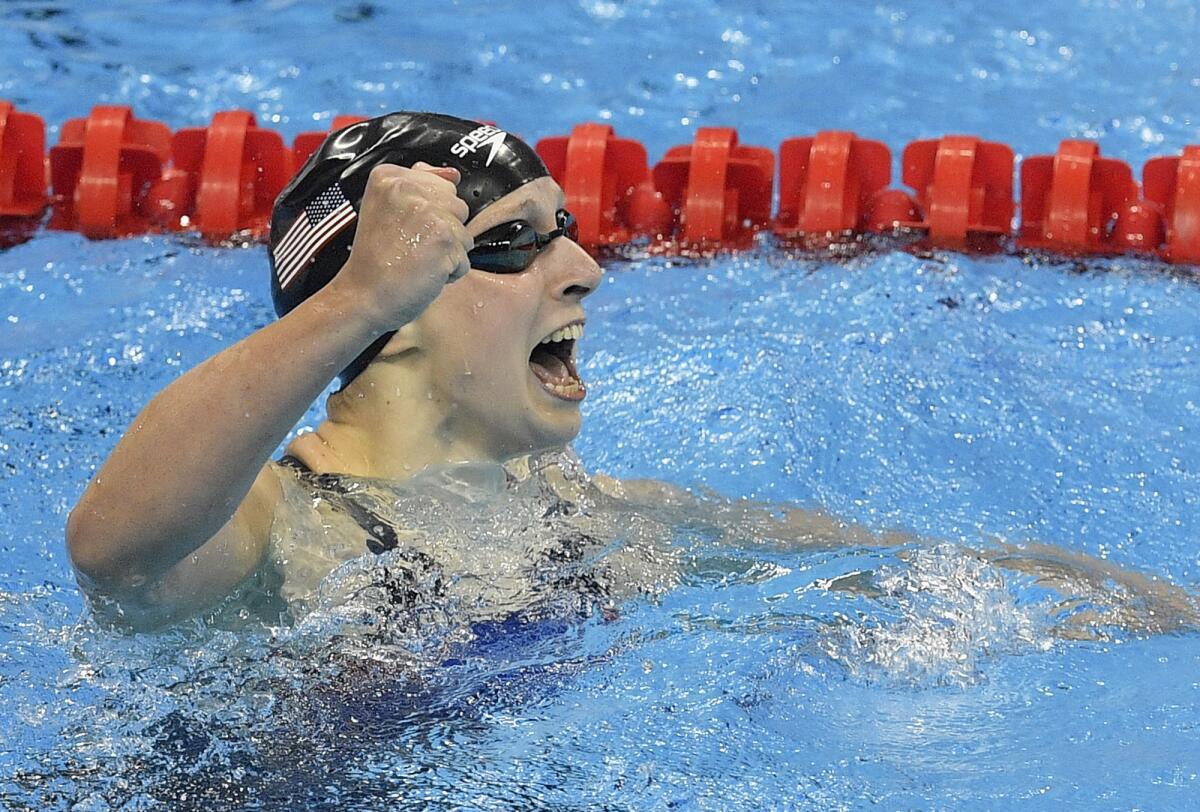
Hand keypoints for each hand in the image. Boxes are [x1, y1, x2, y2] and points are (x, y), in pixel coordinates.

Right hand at [333, 161, 473, 330]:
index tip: (407, 229)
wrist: (361, 297)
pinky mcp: (443, 239)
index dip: (432, 214)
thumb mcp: (386, 211)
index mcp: (389, 177)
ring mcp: (427, 212)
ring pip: (464, 233)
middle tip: (411, 247)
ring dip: (448, 254)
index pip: (441, 185)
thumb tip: (452, 175)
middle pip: (457, 206)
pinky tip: (424, 273)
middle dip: (443, 232)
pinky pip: (464, 258)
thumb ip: (420, 186)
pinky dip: (450, 273)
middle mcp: (407, 188)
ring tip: (417, 260)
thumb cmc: (374, 263)